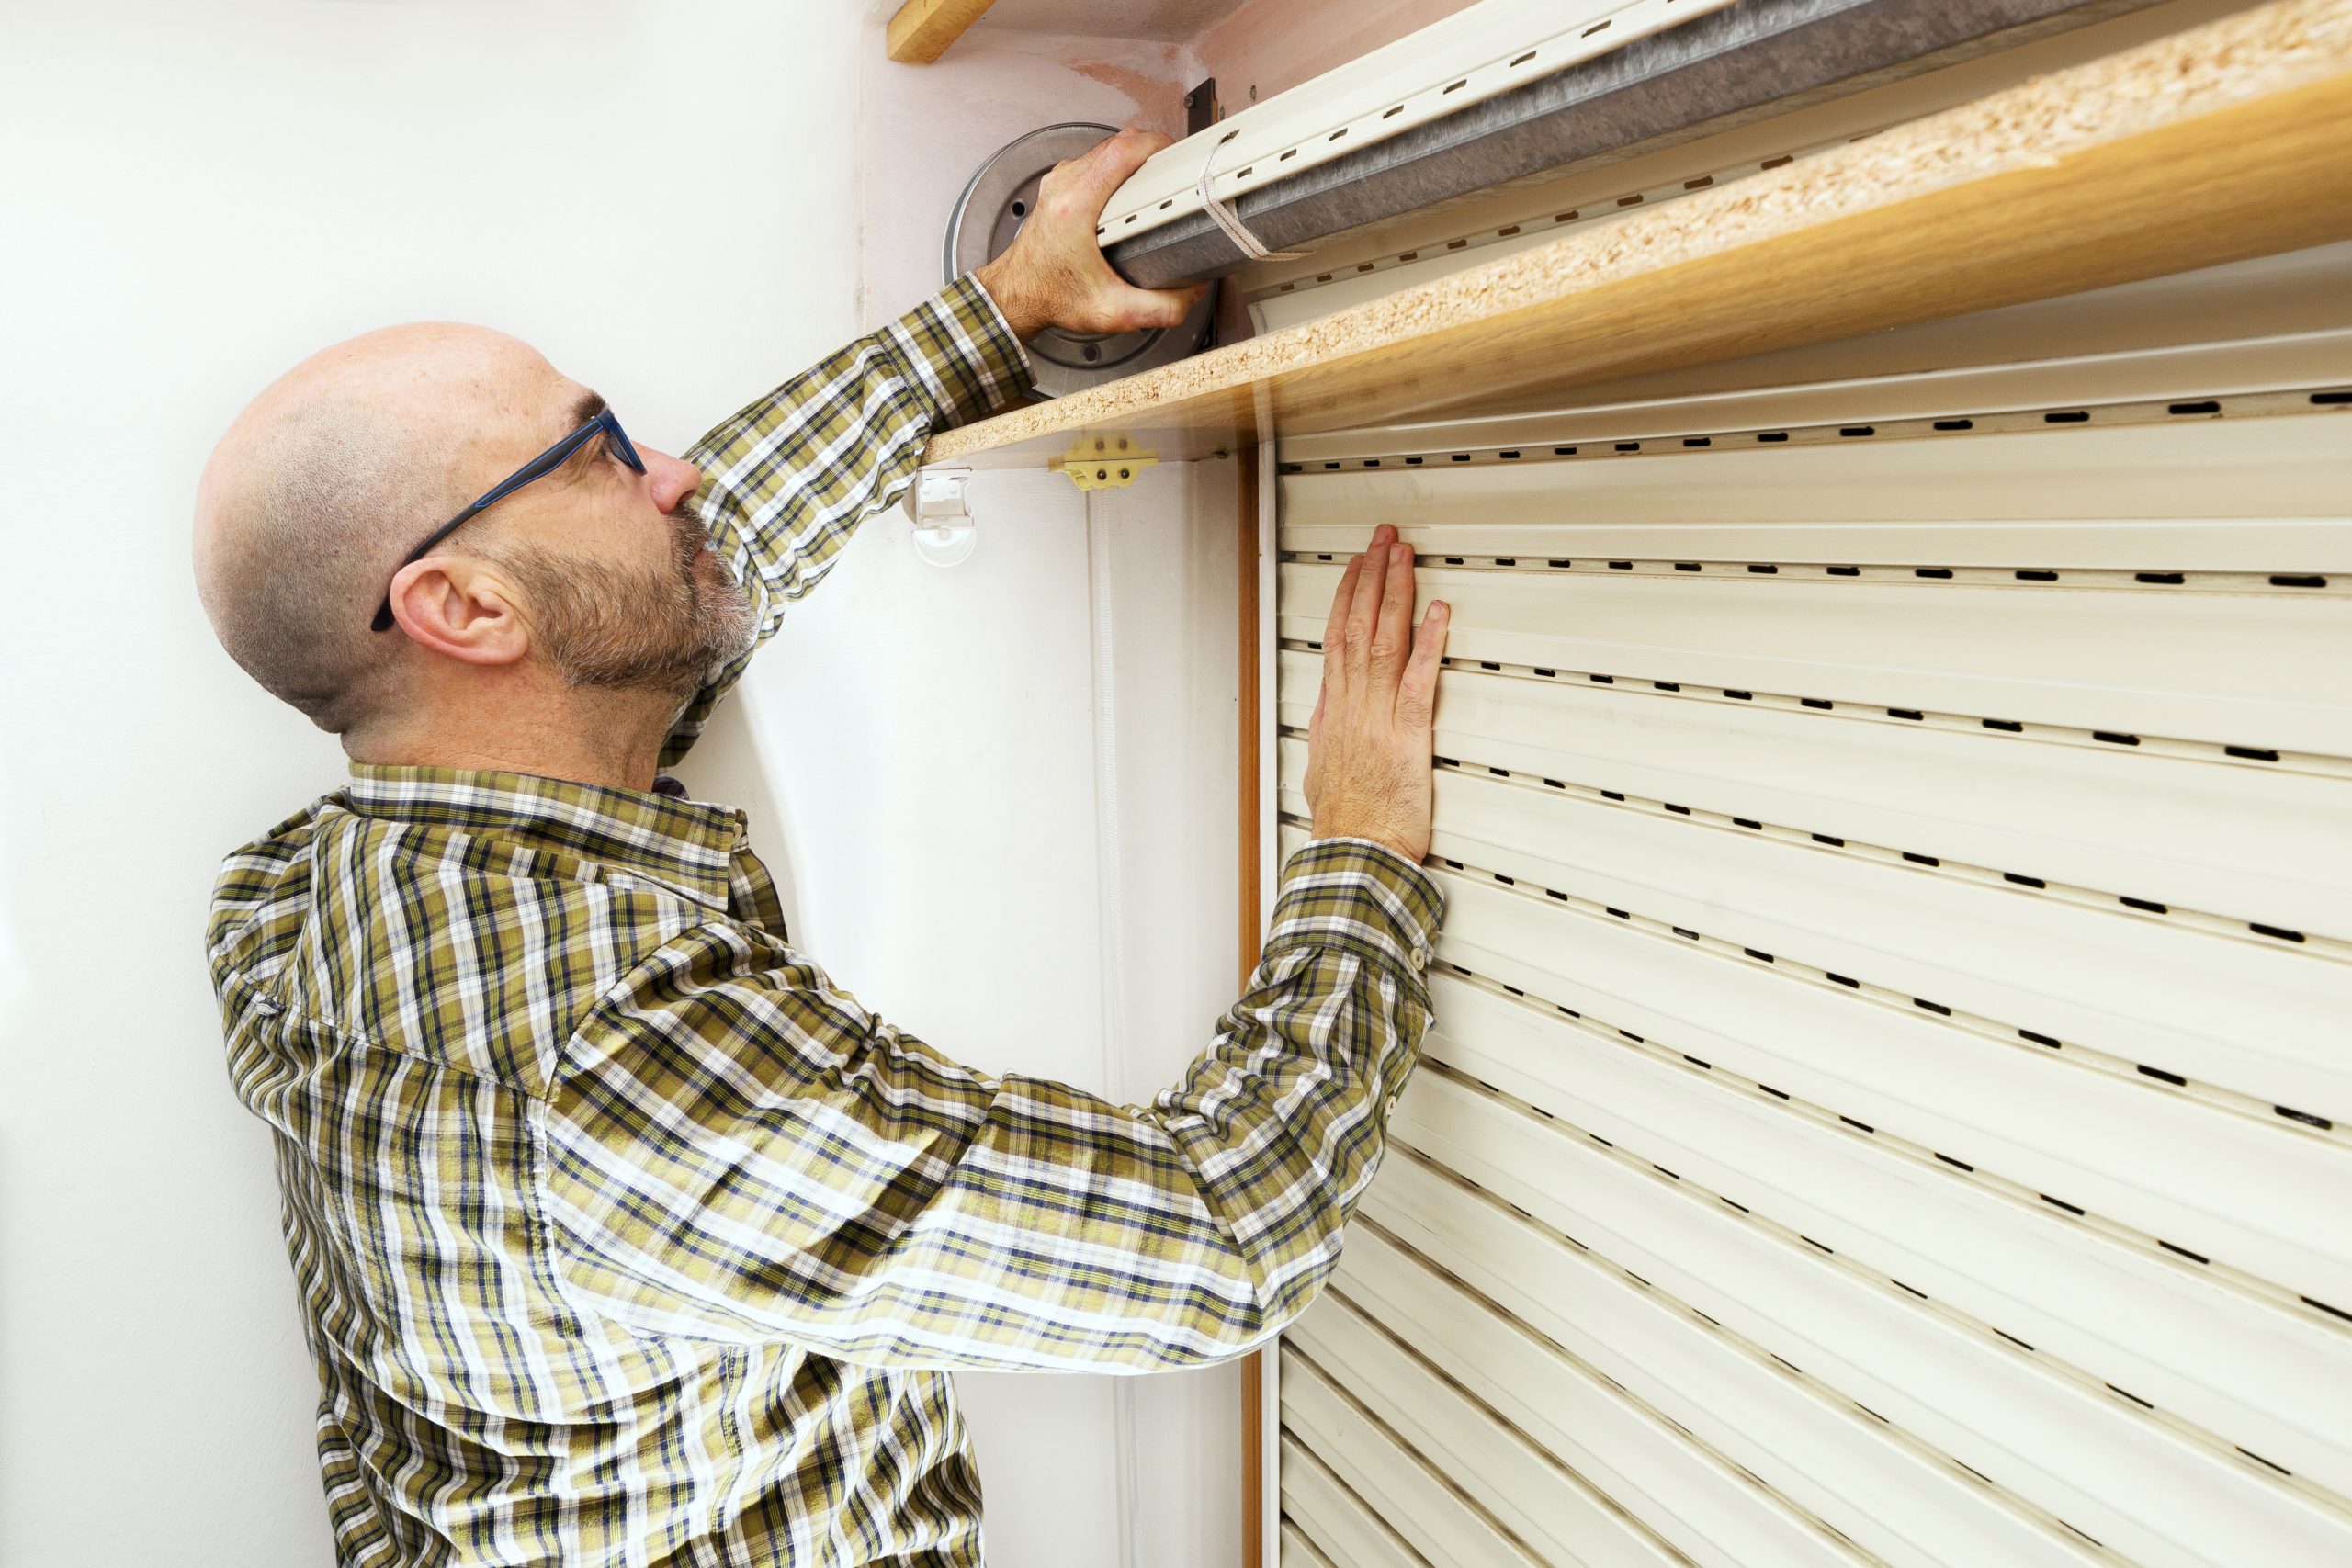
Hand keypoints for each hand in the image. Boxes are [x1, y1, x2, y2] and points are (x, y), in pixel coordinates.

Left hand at [973, 127, 1206, 340]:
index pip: (1121, 151)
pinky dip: (1118, 166)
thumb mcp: (1111, 312)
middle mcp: (1065, 186)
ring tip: (1157, 181)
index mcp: (1075, 207)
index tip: (1177, 156)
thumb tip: (1190, 294)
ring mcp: (1060, 181)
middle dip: (1153, 153)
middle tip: (1175, 173)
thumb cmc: (1050, 296)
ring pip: (1106, 148)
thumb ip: (1158, 309)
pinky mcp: (1059, 184)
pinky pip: (1095, 159)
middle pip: (1118, 143)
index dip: (1155, 146)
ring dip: (1135, 158)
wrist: (1016, 296)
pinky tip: (1131, 189)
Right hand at [1306, 524, 1448, 863]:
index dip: (1347, 597)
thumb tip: (1326, 713)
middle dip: (1371, 577)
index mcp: (1333, 712)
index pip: (1336, 638)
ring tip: (1403, 557)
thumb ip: (1328, 734)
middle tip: (1383, 539)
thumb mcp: (1321, 771)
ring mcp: (1377, 718)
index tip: (1357, 567)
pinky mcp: (1406, 737)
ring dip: (1395, 594)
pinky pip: (1418, 682)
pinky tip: (1437, 614)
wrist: (1354, 854)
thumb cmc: (1345, 823)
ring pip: (1383, 642)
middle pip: (1359, 626)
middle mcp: (1352, 706)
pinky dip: (1428, 645)